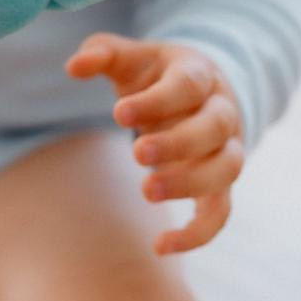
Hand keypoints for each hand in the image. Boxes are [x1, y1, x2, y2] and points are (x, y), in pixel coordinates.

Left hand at [67, 33, 243, 254]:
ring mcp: (226, 148)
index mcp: (198, 74)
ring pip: (227, 168)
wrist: (196, 92)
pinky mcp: (220, 183)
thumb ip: (101, 53)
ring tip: (146, 190)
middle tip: (137, 153)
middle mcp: (221, 111)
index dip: (157, 100)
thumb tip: (73, 67)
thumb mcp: (129, 57)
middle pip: (215, 127)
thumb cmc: (153, 74)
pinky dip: (199, 233)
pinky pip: (221, 211)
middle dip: (179, 142)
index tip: (118, 113)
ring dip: (191, 183)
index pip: (188, 85)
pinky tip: (160, 246)